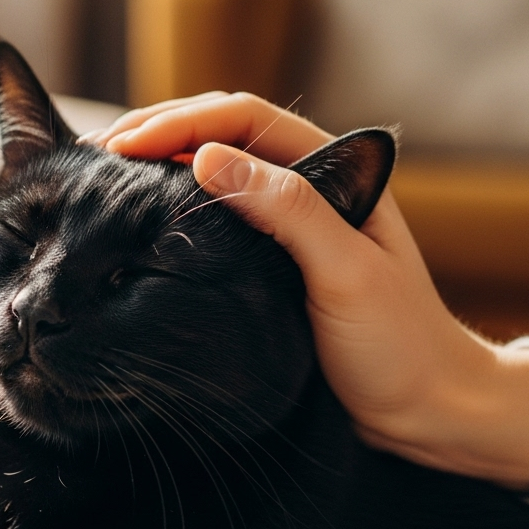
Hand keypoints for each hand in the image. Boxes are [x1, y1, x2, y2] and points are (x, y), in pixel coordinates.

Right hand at [80, 92, 528, 491]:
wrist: (429, 408)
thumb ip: (287, 210)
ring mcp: (292, 222)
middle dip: (160, 131)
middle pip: (226, 134)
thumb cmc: (400, 343)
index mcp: (337, 170)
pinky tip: (146, 216)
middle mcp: (312, 185)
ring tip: (107, 174)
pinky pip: (219, 218)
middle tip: (99, 153)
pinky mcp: (276, 261)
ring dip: (163, 164)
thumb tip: (207, 160)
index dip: (180, 123)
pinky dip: (178, 207)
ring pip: (218, 172)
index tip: (124, 147)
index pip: (246, 119)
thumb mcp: (346, 273)